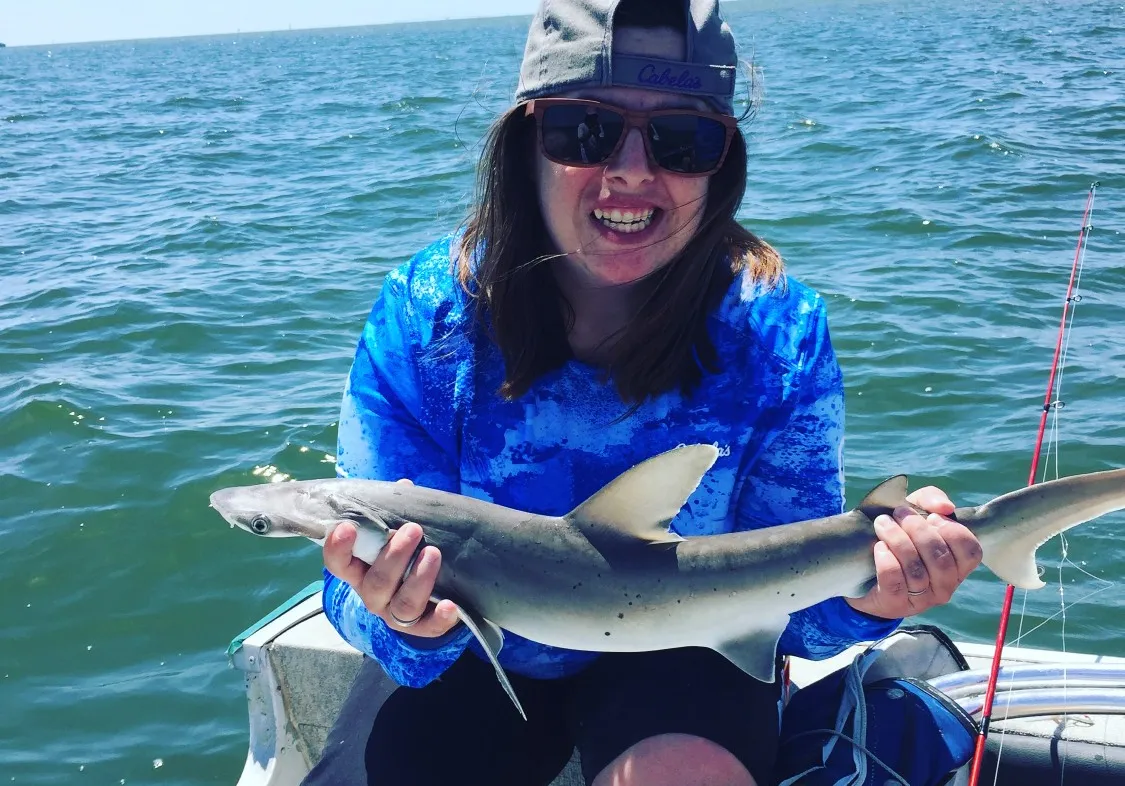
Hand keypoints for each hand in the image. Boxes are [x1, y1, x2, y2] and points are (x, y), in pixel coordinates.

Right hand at [323, 480, 459, 637]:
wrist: (426, 594)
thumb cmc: (406, 554)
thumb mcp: (398, 532)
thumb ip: (397, 512)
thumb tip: (404, 488)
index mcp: (360, 570)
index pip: (338, 563)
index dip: (338, 547)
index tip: (347, 527)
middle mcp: (373, 594)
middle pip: (375, 583)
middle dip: (394, 556)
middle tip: (413, 529)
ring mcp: (395, 614)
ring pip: (402, 604)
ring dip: (418, 579)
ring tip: (433, 553)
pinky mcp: (421, 627)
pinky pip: (428, 628)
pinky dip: (440, 617)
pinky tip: (450, 605)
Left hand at [846, 486, 982, 619]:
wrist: (863, 571)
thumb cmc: (899, 538)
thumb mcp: (916, 513)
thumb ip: (931, 500)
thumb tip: (945, 507)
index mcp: (957, 566)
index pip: (971, 551)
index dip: (953, 530)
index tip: (931, 516)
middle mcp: (945, 586)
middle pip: (941, 559)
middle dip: (918, 530)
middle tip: (898, 514)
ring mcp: (922, 599)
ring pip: (917, 571)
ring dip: (898, 541)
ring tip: (882, 524)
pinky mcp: (895, 604)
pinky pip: (894, 582)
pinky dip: (886, 561)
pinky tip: (879, 547)